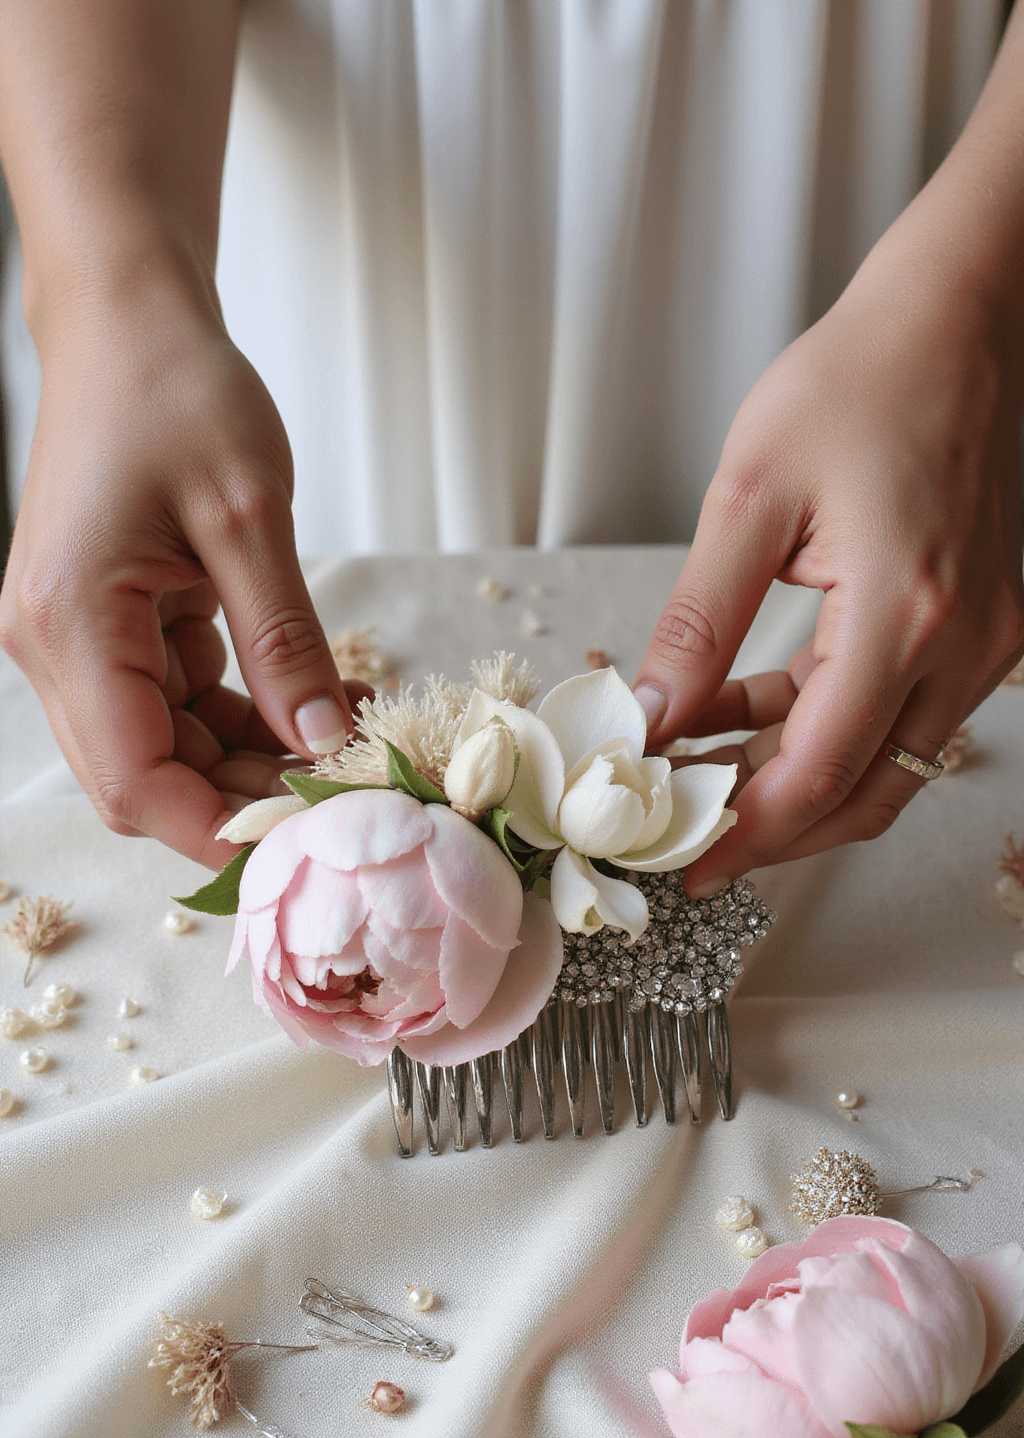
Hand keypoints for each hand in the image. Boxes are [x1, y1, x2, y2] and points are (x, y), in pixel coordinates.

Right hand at [0, 273, 356, 868]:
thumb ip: (286, 641)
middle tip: (350, 798)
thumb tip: (323, 746)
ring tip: (349, 749)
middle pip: (144, 780)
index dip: (216, 831)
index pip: (134, 780)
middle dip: (244, 802)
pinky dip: (245, 719)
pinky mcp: (111, 628)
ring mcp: (78, 641)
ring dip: (251, 765)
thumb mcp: (249, 515)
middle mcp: (55, 647)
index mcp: (71, 622)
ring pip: (165, 750)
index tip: (308, 847)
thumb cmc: (174, 388)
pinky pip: (177, 705)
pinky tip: (318, 707)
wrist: (125, 319)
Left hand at [632, 209, 1023, 892]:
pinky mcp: (979, 629)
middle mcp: (963, 645)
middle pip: (863, 792)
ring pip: (884, 764)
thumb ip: (697, 623)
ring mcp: (983, 643)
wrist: (955, 320)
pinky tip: (743, 713)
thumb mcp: (749, 496)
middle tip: (684, 841)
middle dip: (770, 829)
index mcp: (907, 613)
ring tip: (698, 774)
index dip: (748, 833)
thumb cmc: (859, 379)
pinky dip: (824, 728)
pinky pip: (899, 713)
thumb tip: (650, 718)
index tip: (684, 864)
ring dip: (792, 780)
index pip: (820, 771)